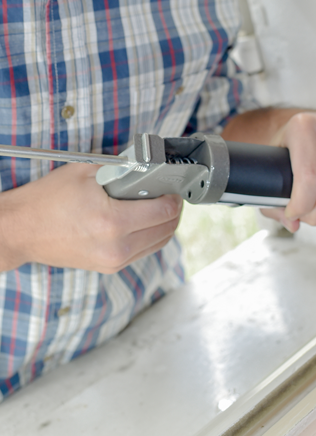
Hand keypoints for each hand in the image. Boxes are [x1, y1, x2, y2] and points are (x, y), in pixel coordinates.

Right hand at [0, 163, 182, 272]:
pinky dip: (150, 237)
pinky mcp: (110, 267)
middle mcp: (117, 247)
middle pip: (167, 230)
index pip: (164, 212)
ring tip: (158, 208)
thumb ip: (122, 170)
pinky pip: (143, 252)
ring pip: (159, 243)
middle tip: (169, 196)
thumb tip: (148, 169)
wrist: (21, 231)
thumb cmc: (48, 200)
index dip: (174, 198)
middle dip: (173, 211)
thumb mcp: (86, 173)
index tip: (173, 189)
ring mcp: (114, 261)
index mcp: (113, 223)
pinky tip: (145, 223)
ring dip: (164, 225)